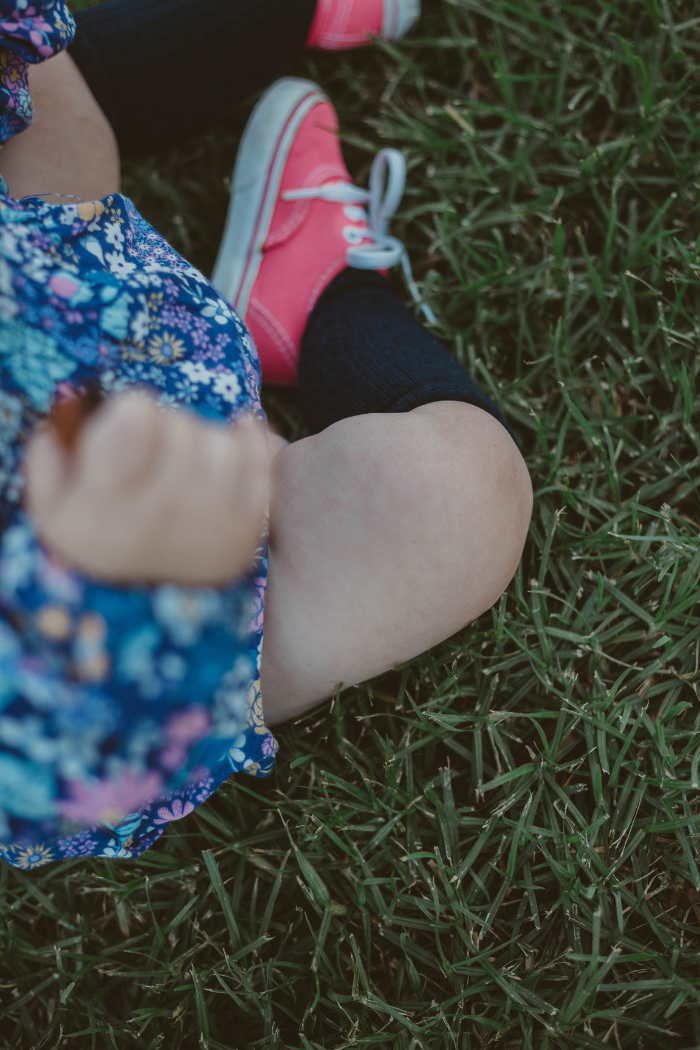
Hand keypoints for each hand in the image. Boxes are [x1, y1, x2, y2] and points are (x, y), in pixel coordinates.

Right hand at [26, 392, 268, 585]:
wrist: (141, 610)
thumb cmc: (93, 540)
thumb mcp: (52, 505)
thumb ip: (53, 453)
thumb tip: (75, 402)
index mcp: (101, 507)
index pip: (135, 425)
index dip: (135, 410)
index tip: (131, 419)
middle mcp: (157, 521)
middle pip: (180, 429)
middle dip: (168, 425)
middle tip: (158, 443)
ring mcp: (207, 531)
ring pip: (222, 446)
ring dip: (205, 438)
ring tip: (188, 454)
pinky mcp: (245, 536)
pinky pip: (261, 468)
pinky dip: (251, 442)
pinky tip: (237, 432)